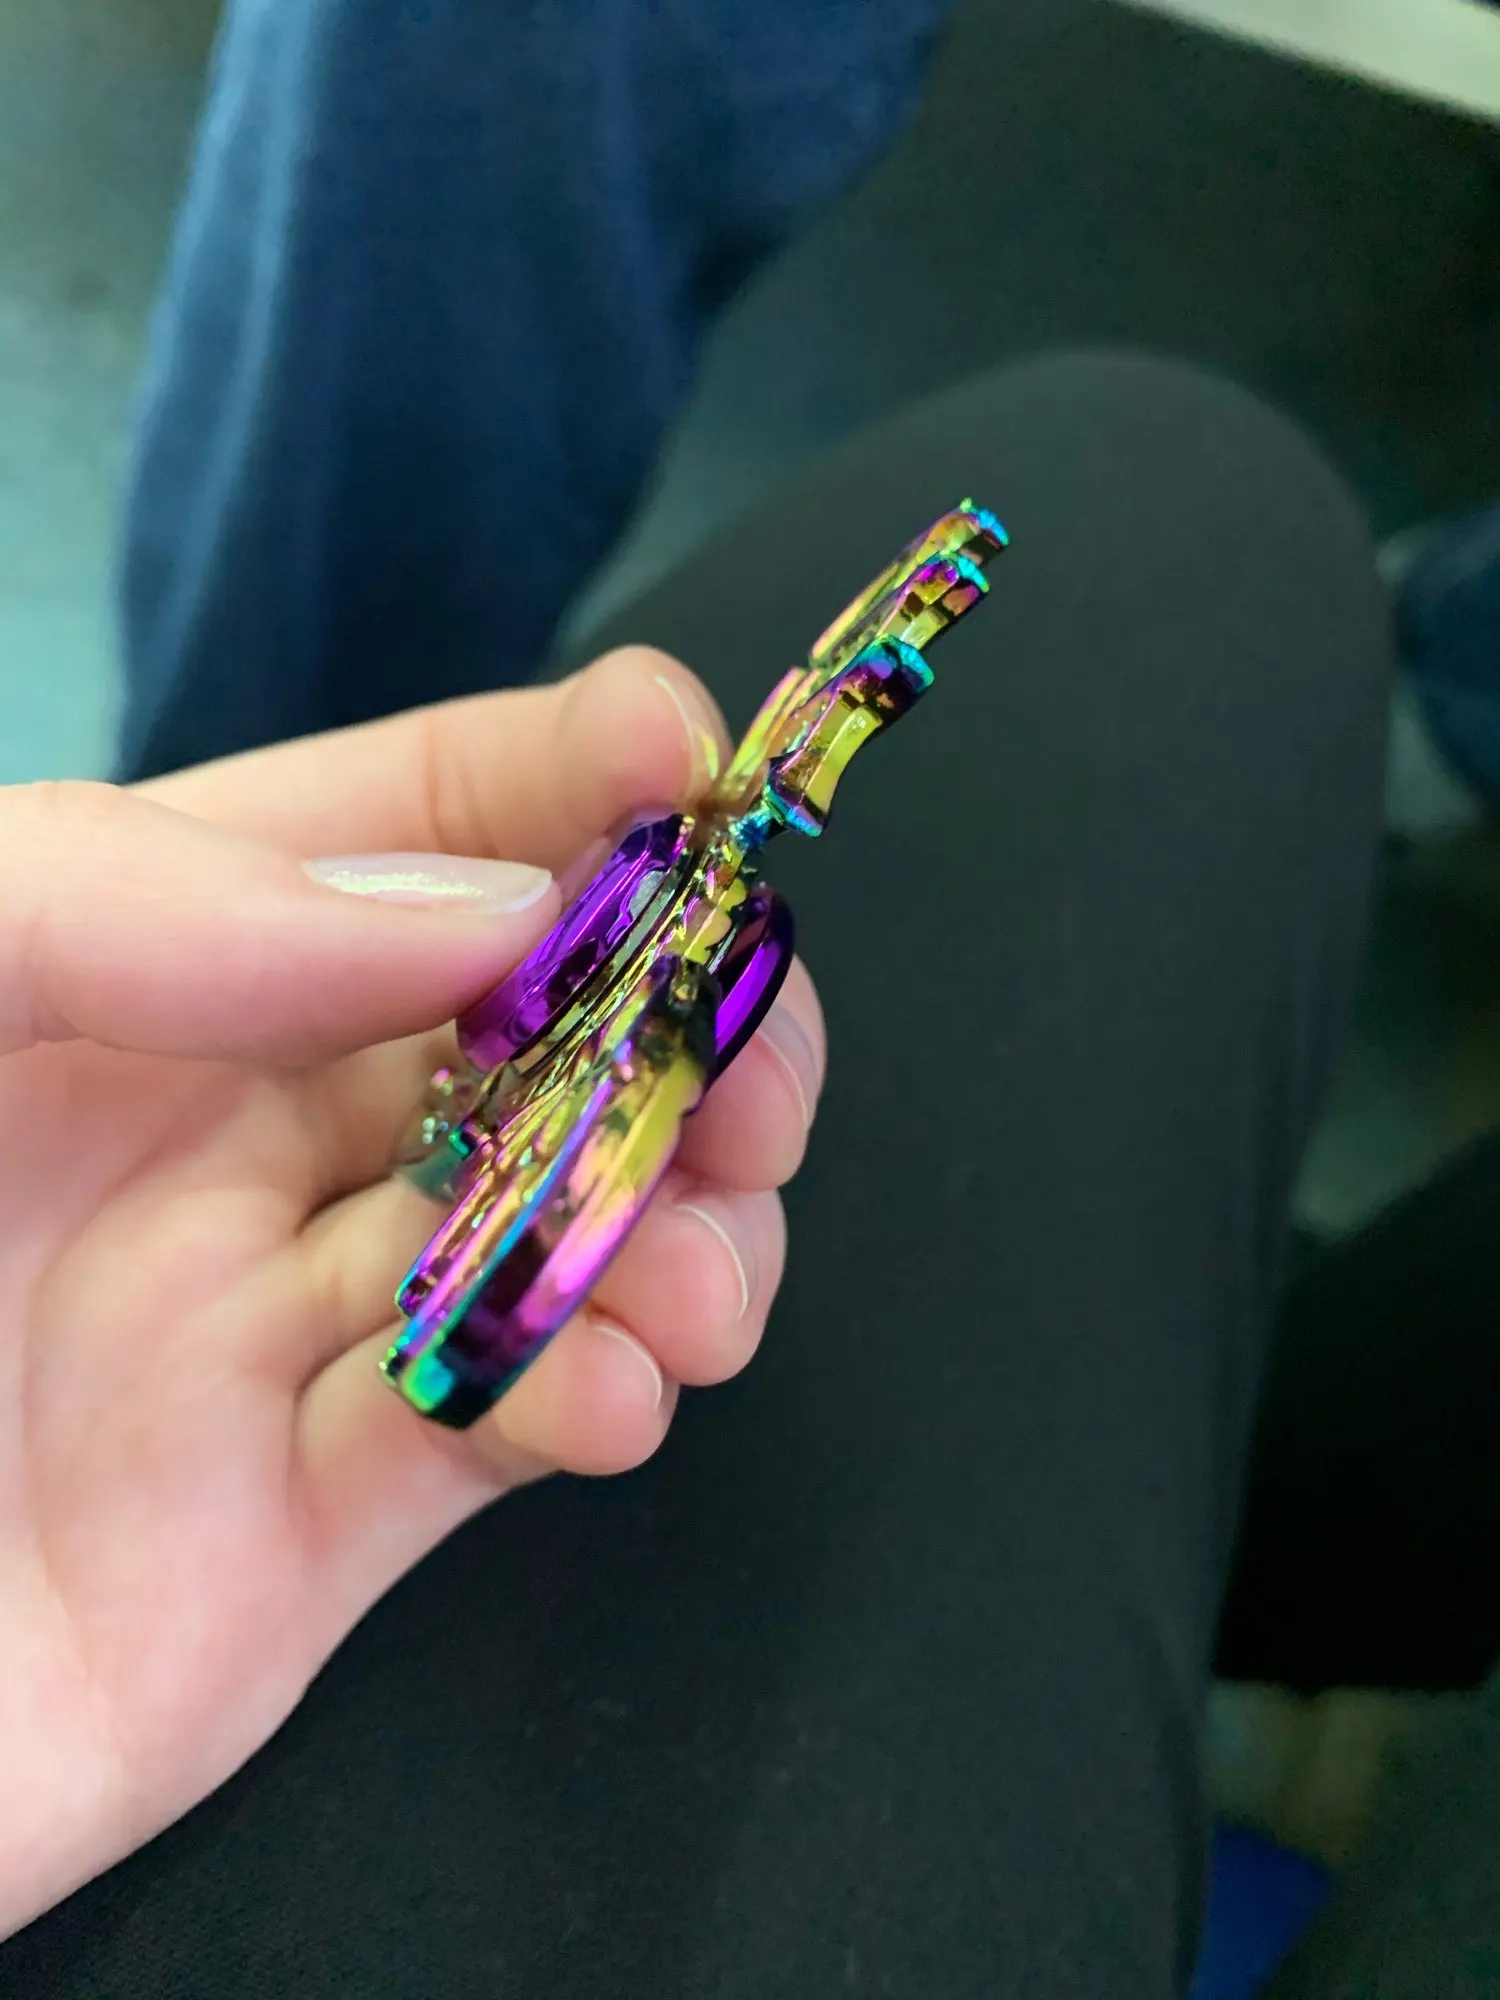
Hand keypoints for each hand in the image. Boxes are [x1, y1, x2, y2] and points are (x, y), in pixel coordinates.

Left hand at [0, 650, 823, 1935]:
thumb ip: (161, 905)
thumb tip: (487, 912)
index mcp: (130, 961)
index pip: (400, 824)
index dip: (566, 778)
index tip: (700, 764)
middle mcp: (220, 1132)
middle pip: (532, 1038)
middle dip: (685, 1029)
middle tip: (759, 1065)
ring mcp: (263, 1331)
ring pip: (547, 1235)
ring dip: (675, 1229)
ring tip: (710, 1265)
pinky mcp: (289, 1534)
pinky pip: (486, 1435)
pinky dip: (592, 1399)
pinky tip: (623, 1387)